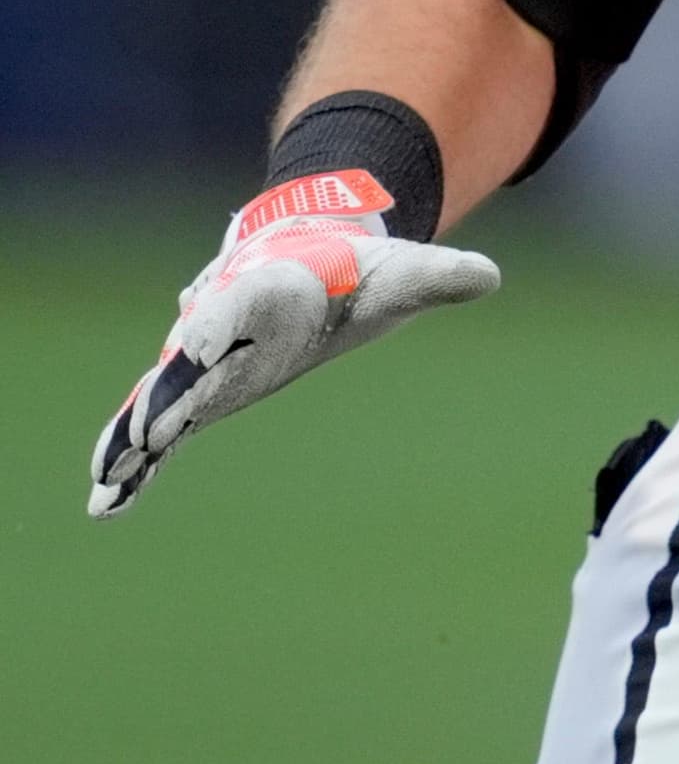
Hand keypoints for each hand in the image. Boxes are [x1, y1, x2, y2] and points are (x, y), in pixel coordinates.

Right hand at [88, 170, 499, 518]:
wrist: (308, 258)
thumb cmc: (356, 272)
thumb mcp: (401, 274)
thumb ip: (439, 276)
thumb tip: (488, 276)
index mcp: (270, 292)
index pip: (242, 303)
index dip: (222, 317)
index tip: (198, 335)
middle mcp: (226, 329)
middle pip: (190, 365)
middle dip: (167, 397)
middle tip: (144, 432)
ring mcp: (205, 366)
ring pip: (163, 402)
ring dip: (134, 437)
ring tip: (107, 476)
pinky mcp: (199, 396)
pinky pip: (158, 430)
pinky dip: (130, 462)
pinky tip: (105, 505)